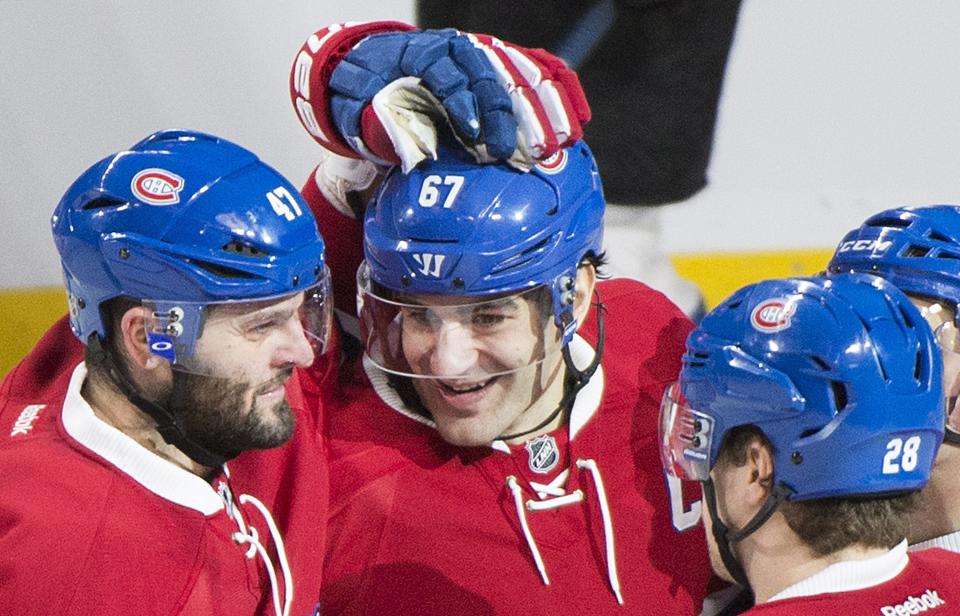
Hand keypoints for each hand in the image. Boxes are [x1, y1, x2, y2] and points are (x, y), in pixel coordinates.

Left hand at [290, 22, 590, 170]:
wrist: (374, 65)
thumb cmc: (367, 93)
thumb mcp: (358, 110)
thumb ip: (379, 126)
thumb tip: (410, 150)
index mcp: (420, 54)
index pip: (447, 75)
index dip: (463, 105)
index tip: (476, 137)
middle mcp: (457, 46)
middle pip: (491, 73)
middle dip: (512, 113)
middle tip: (528, 151)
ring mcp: (482, 52)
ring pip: (520, 71)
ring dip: (545, 106)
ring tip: (563, 141)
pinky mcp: (499, 63)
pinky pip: (537, 70)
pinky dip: (560, 90)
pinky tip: (579, 117)